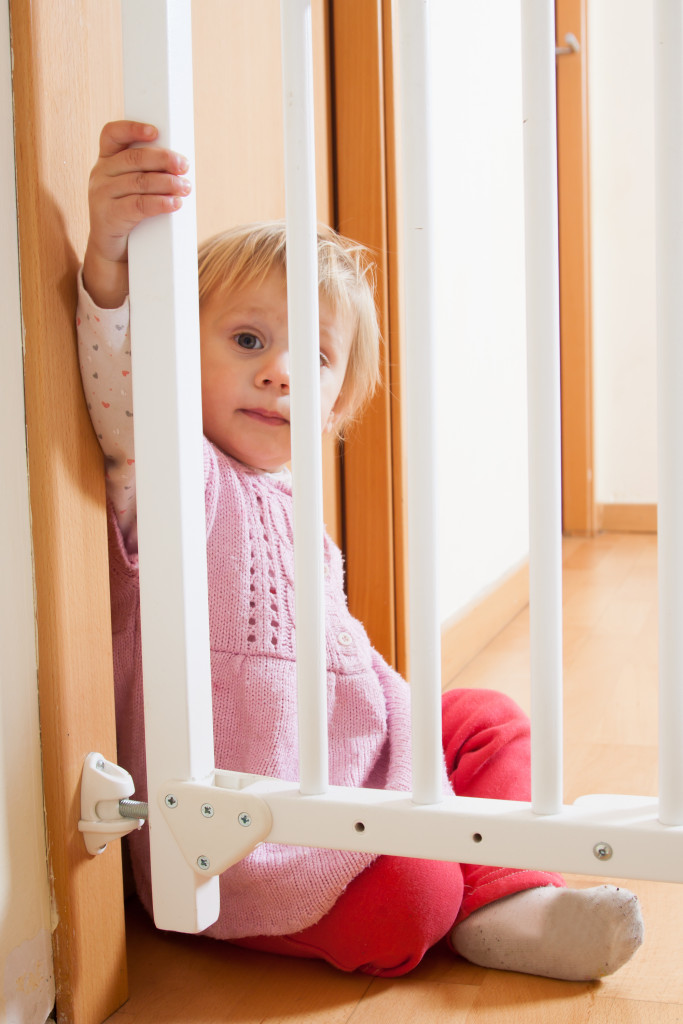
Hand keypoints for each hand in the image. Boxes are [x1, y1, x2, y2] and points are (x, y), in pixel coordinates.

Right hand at [82, 120, 190, 306]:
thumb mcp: (134, 189)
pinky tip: (175, 203)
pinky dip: (160, 203)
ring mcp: (101, 195)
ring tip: (186, 187)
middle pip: (133, 159)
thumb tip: (181, 165)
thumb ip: (148, 173)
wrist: (113, 251)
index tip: (155, 131)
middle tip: (184, 165)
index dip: (132, 128)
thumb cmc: (130, 215)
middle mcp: (100, 174)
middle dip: (162, 159)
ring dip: (166, 183)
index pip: (112, 134)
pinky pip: (137, 206)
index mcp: (106, 160)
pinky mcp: (107, 217)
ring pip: (138, 182)